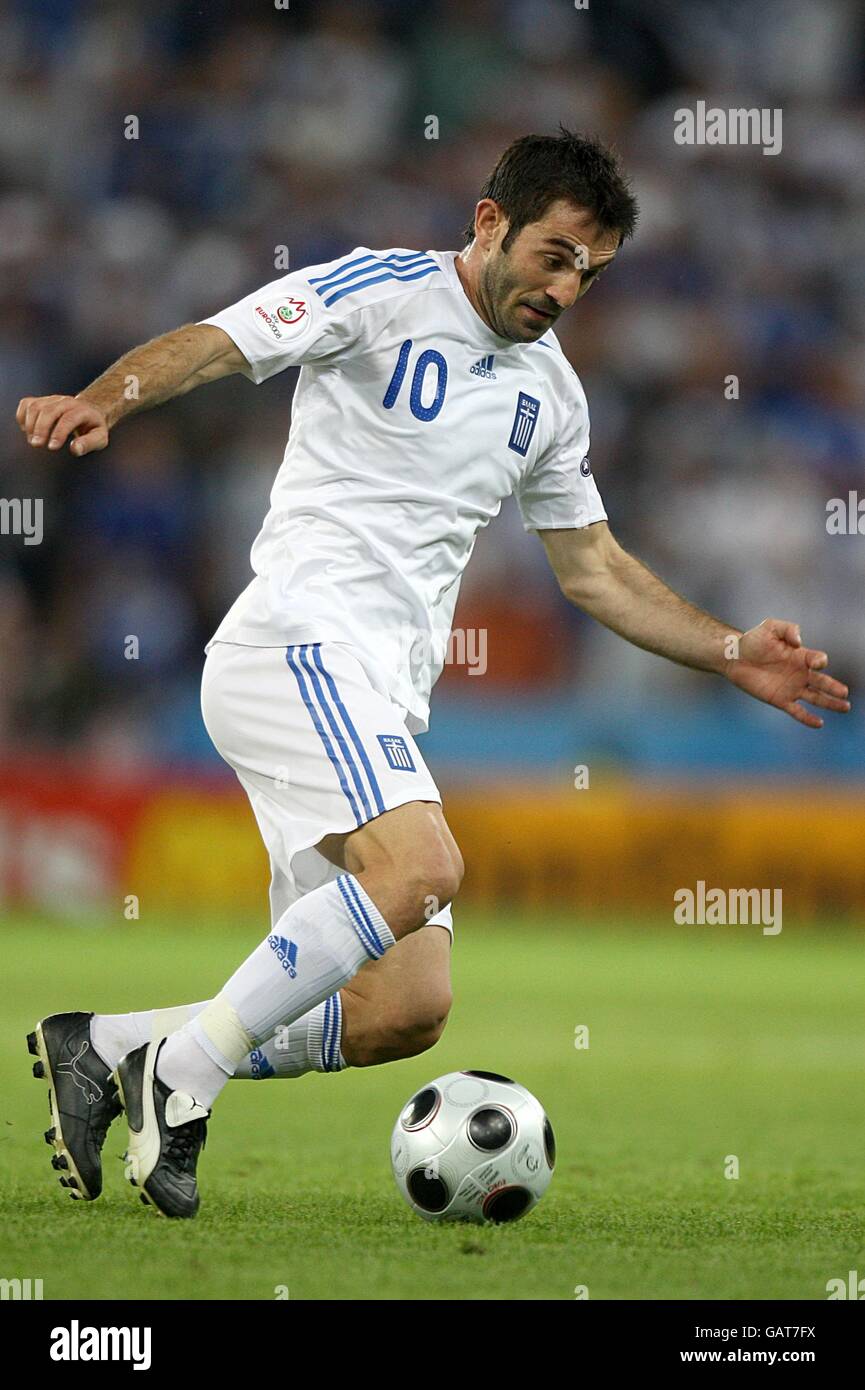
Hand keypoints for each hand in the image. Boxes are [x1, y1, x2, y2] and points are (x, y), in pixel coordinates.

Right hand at [16, 394, 108, 455]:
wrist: (90, 410)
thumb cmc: (93, 428)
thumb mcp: (100, 438)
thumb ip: (89, 444)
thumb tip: (74, 449)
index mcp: (82, 411)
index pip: (68, 419)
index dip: (58, 433)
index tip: (51, 447)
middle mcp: (66, 402)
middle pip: (49, 411)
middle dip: (40, 428)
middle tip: (37, 445)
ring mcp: (53, 399)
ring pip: (35, 406)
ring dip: (30, 424)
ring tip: (34, 441)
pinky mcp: (42, 400)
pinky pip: (26, 404)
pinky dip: (22, 416)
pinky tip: (27, 430)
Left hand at [724, 618, 849, 728]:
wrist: (734, 657)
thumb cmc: (753, 640)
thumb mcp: (771, 627)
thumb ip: (788, 629)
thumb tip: (799, 642)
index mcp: (800, 656)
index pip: (818, 660)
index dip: (820, 662)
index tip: (816, 663)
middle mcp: (799, 673)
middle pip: (822, 682)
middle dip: (834, 687)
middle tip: (844, 692)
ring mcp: (791, 688)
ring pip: (816, 697)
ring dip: (830, 703)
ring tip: (845, 707)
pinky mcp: (780, 700)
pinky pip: (797, 711)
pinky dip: (807, 718)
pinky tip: (819, 723)